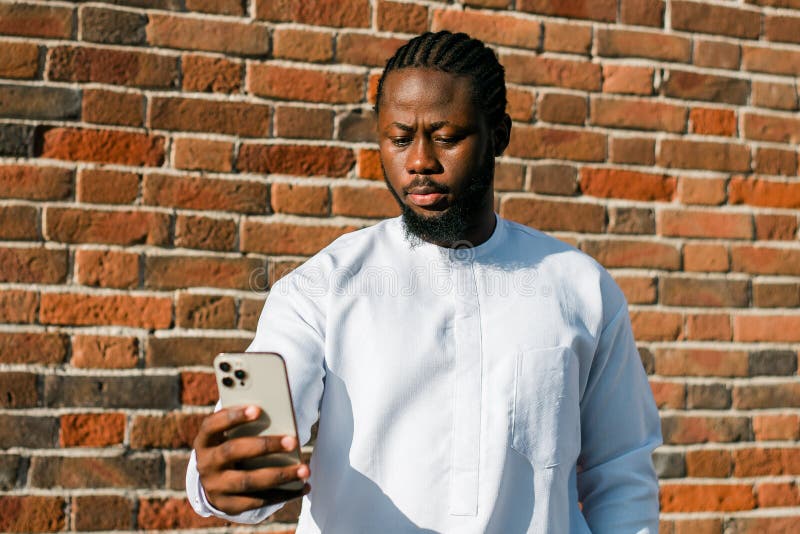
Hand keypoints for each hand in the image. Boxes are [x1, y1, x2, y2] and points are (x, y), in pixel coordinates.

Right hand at [193, 405, 310, 514]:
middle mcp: (206, 464)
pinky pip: (258, 501)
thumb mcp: (230, 435)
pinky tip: (303, 486)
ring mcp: (215, 487)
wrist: (215, 481)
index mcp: (205, 441)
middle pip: (233, 451)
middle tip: (293, 441)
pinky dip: (283, 494)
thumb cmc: (231, 446)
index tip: (258, 409)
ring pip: (248, 481)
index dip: (233, 417)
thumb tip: (279, 417)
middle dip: (264, 446)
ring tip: (304, 469)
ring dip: (279, 475)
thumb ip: (246, 426)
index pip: (213, 425)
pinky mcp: (229, 505)